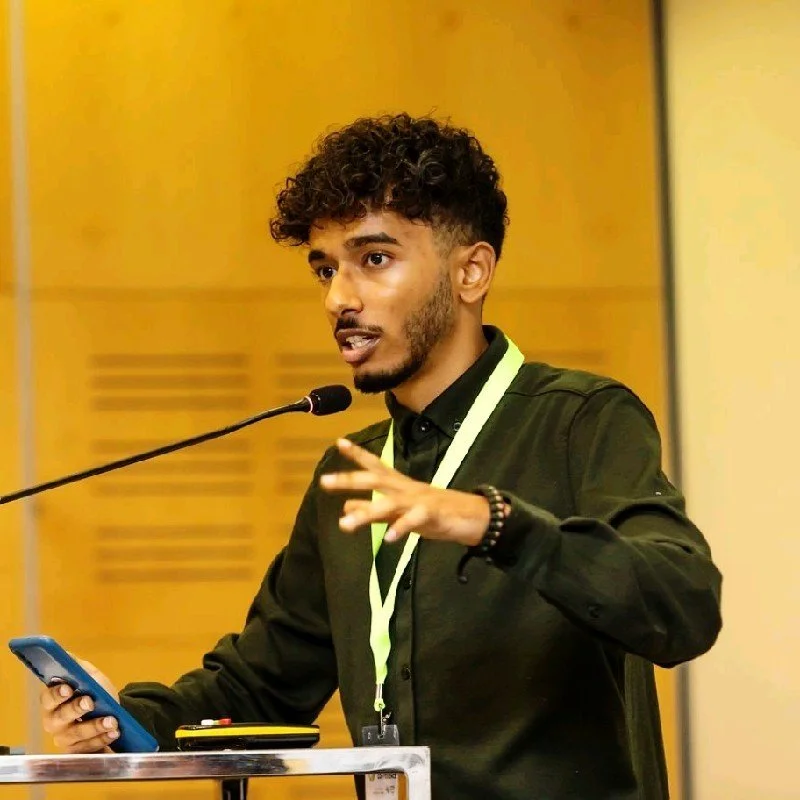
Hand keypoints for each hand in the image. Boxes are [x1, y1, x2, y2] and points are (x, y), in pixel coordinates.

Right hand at [40, 657, 120, 752]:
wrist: (115, 713)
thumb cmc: (97, 693)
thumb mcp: (90, 677)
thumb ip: (77, 667)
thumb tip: (65, 655)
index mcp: (54, 702)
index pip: (48, 699)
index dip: (56, 694)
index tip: (69, 688)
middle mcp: (54, 723)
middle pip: (59, 719)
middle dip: (76, 709)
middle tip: (91, 702)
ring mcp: (65, 740)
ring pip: (76, 736)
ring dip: (95, 727)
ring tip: (112, 721)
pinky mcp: (78, 753)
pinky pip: (87, 750)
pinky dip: (102, 740)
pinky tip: (114, 733)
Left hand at [320, 438, 490, 545]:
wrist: (473, 517)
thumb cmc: (435, 512)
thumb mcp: (400, 511)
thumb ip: (373, 510)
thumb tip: (345, 506)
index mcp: (399, 485)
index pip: (375, 466)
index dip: (357, 454)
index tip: (339, 442)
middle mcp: (405, 488)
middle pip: (374, 480)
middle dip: (349, 480)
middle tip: (325, 481)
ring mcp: (418, 500)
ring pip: (389, 503)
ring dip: (366, 513)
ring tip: (345, 525)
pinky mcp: (431, 514)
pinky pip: (413, 521)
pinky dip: (401, 528)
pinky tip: (388, 538)